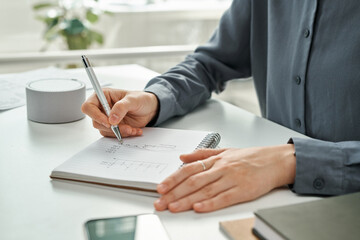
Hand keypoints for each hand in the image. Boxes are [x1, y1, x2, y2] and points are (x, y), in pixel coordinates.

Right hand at [81, 89, 158, 137]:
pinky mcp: (113, 127)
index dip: (95, 115)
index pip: (88, 106)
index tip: (108, 121)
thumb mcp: (133, 100)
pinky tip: (133, 130)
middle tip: (124, 127)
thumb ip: (121, 107)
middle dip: (110, 127)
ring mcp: (107, 119)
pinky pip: (113, 135)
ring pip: (104, 130)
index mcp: (103, 96)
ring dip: (118, 132)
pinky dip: (124, 134)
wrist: (150, 109)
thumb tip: (111, 118)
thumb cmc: (141, 99)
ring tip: (132, 128)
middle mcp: (102, 108)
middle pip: (95, 121)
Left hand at [154, 144, 295, 212]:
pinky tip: (198, 208)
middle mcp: (221, 168)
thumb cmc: (251, 157)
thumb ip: (202, 154)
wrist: (276, 160)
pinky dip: (210, 203)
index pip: (189, 170)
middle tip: (160, 202)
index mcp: (216, 160)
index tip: (161, 187)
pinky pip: (224, 198)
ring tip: (173, 207)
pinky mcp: (243, 191)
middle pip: (193, 182)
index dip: (173, 179)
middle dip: (174, 193)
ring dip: (187, 200)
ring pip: (205, 191)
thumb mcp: (225, 150)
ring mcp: (232, 179)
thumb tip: (183, 156)